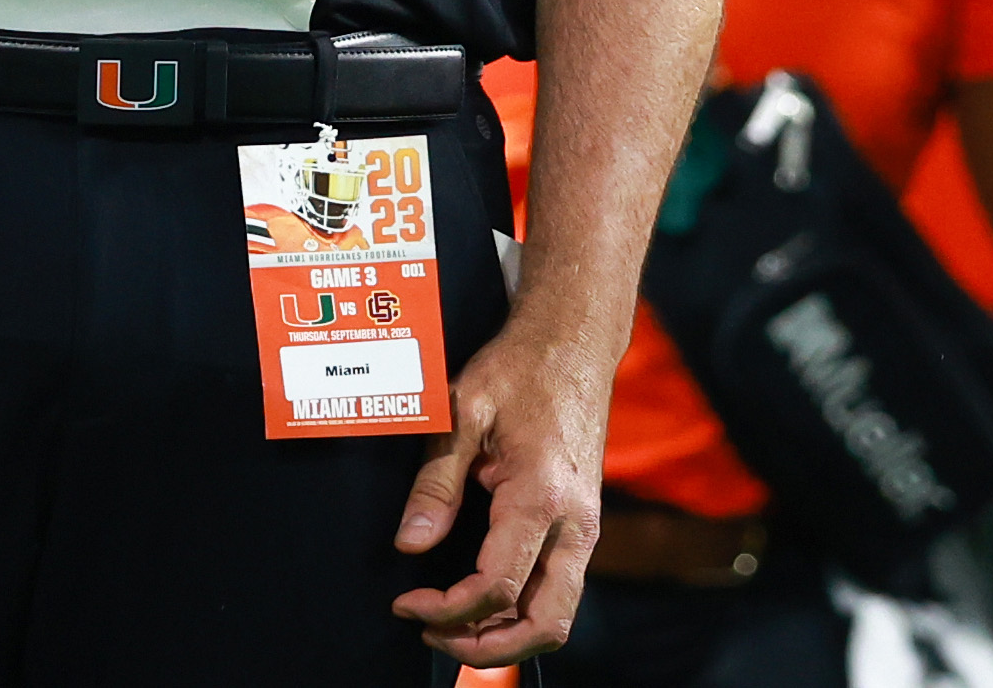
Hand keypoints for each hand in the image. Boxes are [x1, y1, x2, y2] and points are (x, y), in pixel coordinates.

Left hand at [391, 314, 611, 662]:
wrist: (574, 346)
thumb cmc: (516, 370)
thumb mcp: (460, 413)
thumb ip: (435, 483)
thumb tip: (410, 545)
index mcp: (541, 497)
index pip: (498, 587)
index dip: (448, 610)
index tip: (405, 605)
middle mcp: (576, 525)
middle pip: (545, 625)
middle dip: (485, 647)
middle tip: (429, 633)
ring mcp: (586, 530)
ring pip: (558, 617)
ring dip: (507, 638)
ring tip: (450, 627)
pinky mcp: (584, 527)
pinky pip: (559, 592)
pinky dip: (523, 614)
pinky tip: (481, 604)